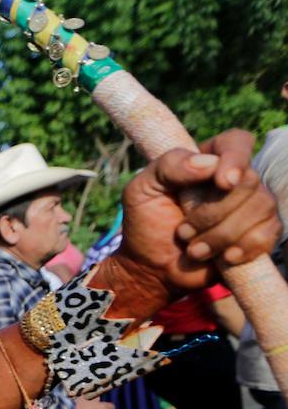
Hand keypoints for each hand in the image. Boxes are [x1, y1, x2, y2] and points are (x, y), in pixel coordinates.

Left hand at [116, 130, 281, 298]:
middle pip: (248, 181)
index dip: (235, 159)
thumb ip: (168, 167)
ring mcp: (252, 206)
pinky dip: (244, 248)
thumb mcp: (141, 190)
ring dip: (220, 236)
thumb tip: (209, 164)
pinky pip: (268, 234)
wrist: (152, 267)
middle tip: (182, 232)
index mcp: (208, 159)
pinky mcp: (259, 233)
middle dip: (213, 213)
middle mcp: (236, 179)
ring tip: (194, 250)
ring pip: (260, 208)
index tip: (223, 182)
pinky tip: (223, 257)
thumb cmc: (147, 222)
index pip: (236, 142)